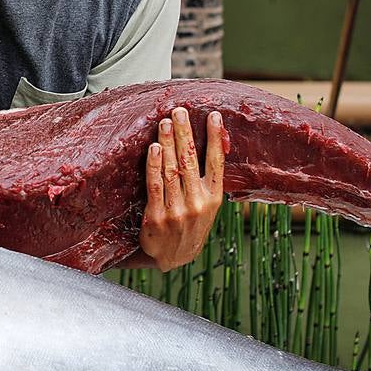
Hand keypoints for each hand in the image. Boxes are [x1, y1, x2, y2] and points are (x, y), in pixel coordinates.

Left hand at [138, 107, 224, 271]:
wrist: (173, 258)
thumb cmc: (189, 226)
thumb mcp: (206, 207)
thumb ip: (206, 182)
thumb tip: (210, 146)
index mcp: (214, 199)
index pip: (216, 163)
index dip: (215, 138)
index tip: (214, 116)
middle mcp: (198, 203)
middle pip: (191, 161)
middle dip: (185, 134)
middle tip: (180, 112)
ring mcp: (177, 211)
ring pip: (172, 170)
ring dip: (168, 144)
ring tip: (165, 123)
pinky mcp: (156, 217)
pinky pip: (155, 185)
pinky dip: (154, 165)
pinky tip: (154, 148)